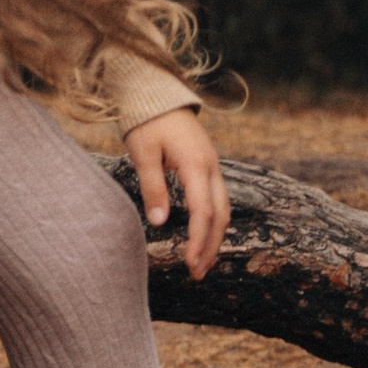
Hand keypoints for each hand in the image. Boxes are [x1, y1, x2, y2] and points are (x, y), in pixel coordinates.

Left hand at [127, 108, 229, 279]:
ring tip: (201, 263)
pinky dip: (214, 222)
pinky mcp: (207, 166)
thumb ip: (152, 187)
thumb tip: (159, 222)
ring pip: (223, 209)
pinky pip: (218, 199)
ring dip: (214, 237)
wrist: (158, 94)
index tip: (190, 264)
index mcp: (196, 164)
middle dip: (210, 247)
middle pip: (220, 215)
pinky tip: (203, 236)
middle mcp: (211, 167)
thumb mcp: (143, 153)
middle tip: (197, 274)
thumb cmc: (147, 122)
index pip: (203, 212)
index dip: (198, 241)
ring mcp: (212, 166)